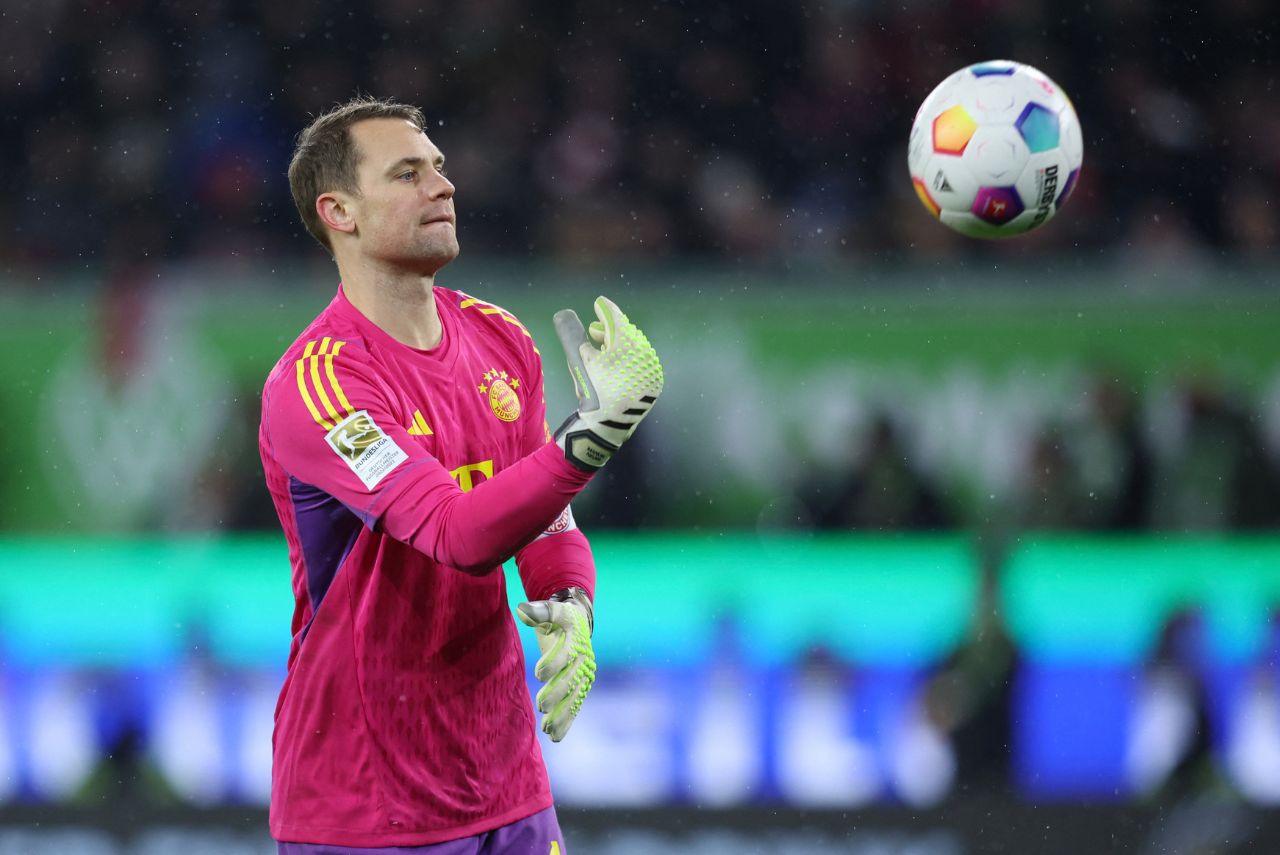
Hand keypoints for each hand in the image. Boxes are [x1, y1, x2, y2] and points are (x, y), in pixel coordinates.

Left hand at [516, 587, 596, 741]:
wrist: (578, 623)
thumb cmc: (560, 617)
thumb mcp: (552, 609)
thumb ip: (539, 611)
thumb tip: (522, 610)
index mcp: (577, 640)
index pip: (567, 654)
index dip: (554, 663)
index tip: (539, 673)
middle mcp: (584, 660)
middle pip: (571, 680)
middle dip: (557, 693)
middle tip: (541, 705)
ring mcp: (584, 675)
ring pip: (575, 698)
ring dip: (562, 714)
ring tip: (547, 729)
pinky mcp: (581, 687)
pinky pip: (575, 706)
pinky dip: (566, 722)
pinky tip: (555, 737)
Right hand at [553, 296, 662, 469]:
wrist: (607, 425)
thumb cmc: (592, 390)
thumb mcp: (583, 361)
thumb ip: (579, 338)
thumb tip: (576, 323)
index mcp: (627, 344)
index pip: (616, 319)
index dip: (605, 309)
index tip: (598, 302)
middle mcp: (644, 352)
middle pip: (626, 333)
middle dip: (610, 330)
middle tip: (594, 331)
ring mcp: (652, 368)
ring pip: (635, 348)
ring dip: (619, 346)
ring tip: (602, 351)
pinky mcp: (654, 381)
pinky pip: (641, 363)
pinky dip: (629, 360)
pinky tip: (617, 364)